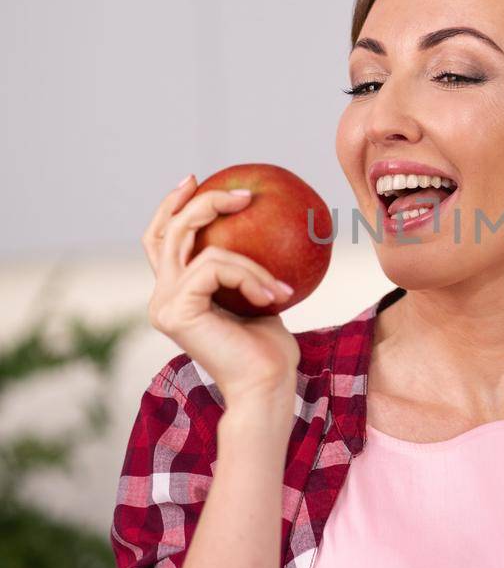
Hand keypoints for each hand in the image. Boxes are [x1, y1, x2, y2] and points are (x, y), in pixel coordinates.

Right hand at [142, 175, 299, 408]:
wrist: (266, 387)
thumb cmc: (269, 351)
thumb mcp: (259, 298)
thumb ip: (246, 271)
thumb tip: (266, 228)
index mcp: (176, 296)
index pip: (160, 242)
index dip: (171, 207)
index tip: (195, 180)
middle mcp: (162, 299)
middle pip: (167, 233)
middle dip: (201, 203)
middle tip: (242, 194)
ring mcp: (165, 305)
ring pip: (200, 249)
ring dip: (250, 263)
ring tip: (279, 288)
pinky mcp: (177, 310)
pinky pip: (215, 266)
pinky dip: (249, 276)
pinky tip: (273, 297)